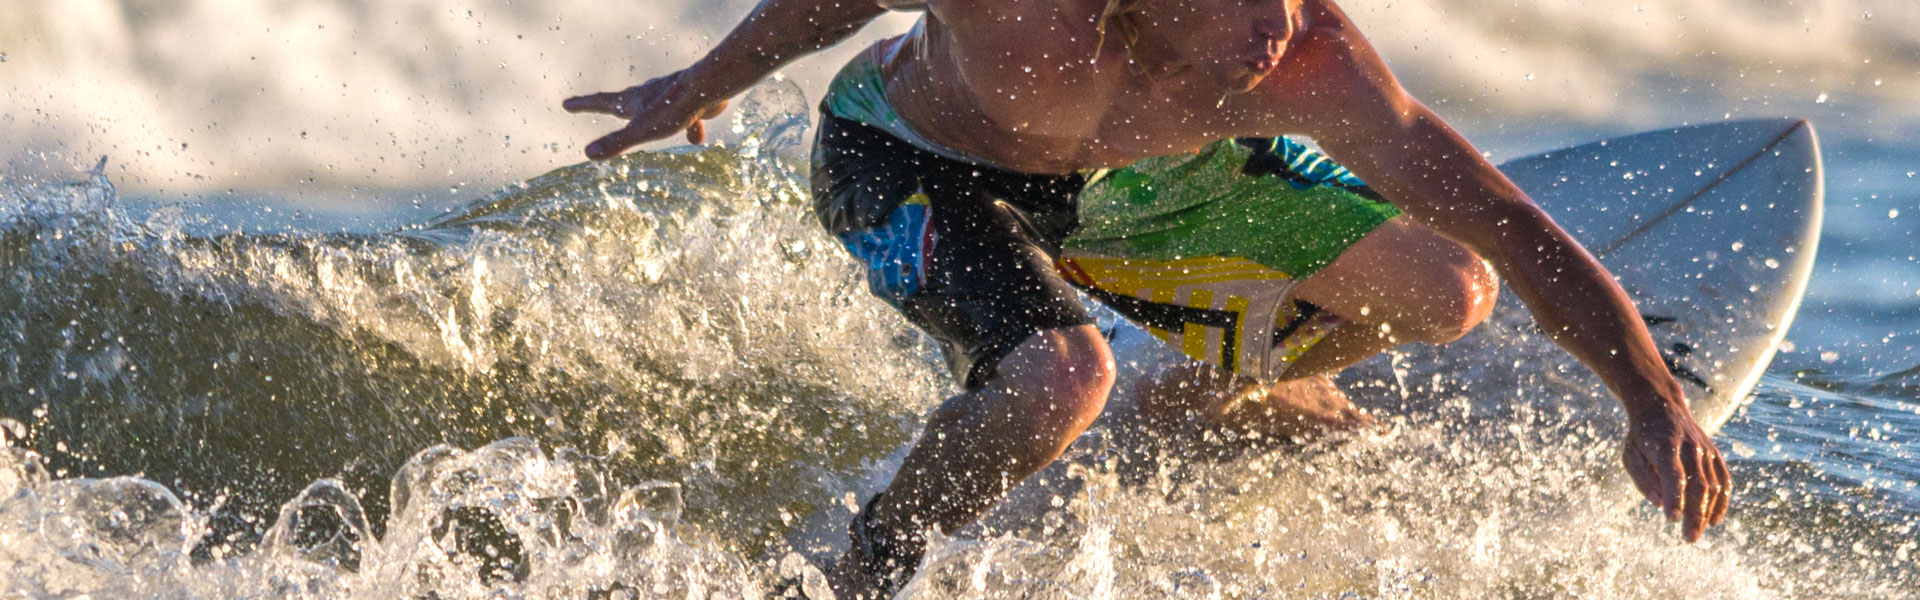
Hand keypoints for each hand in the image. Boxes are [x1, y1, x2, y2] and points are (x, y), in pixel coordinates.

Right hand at [563, 71, 729, 159]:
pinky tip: (697, 136)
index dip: (583, 105)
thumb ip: (616, 142)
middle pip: (622, 100)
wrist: (708, 87)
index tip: (566, 104)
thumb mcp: (641, 131)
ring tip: (653, 123)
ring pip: (653, 105)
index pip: (600, 103)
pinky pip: (683, 115)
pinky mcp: (688, 99)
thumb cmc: (673, 109)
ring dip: (648, 113)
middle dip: (609, 105)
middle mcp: (647, 95)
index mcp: (631, 102)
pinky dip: (687, 125)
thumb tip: (587, 154)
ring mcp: (668, 95)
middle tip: (597, 103)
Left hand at [1622, 402, 1730, 541]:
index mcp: (1665, 445)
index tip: (1672, 520)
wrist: (1662, 405)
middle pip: (1698, 483)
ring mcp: (1705, 449)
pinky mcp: (1715, 453)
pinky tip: (1713, 520)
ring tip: (1694, 534)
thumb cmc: (1641, 435)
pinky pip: (1724, 479)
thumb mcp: (1631, 454)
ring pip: (1713, 484)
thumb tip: (1659, 503)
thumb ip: (1642, 478)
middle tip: (1688, 538)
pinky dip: (1722, 501)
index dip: (1675, 498)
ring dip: (1706, 512)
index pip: (1674, 474)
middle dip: (1694, 513)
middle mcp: (1689, 446)